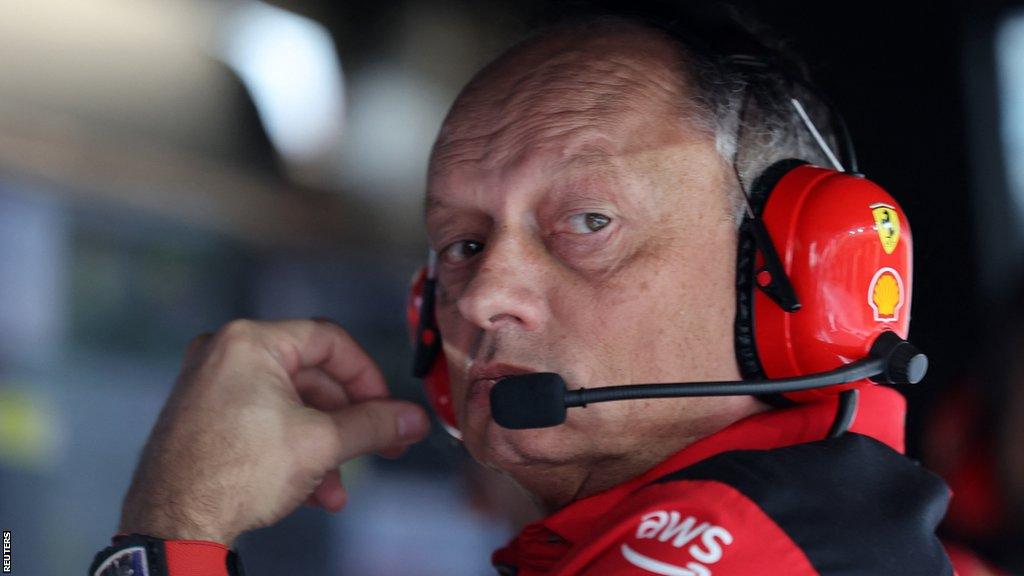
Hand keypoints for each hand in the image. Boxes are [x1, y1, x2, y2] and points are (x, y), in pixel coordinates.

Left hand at [118, 319, 429, 545]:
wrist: (172, 524)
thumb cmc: (230, 475)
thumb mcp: (321, 443)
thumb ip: (374, 425)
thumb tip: (410, 419)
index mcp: (249, 342)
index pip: (330, 341)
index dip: (367, 376)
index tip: (386, 407)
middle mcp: (224, 354)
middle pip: (311, 378)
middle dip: (347, 422)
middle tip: (378, 445)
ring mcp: (208, 385)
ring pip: (289, 407)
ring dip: (322, 446)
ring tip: (337, 486)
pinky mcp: (202, 417)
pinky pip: (262, 422)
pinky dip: (291, 450)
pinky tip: (310, 490)